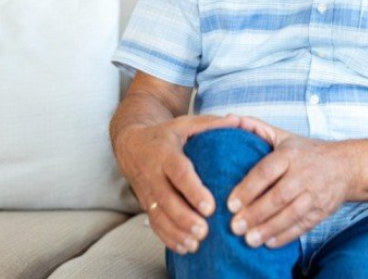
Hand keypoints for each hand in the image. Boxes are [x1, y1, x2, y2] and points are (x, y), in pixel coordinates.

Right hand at [115, 113, 243, 254]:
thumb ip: (209, 124)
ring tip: (196, 244)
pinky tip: (185, 247)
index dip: (192, 190)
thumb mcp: (184, 124)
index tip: (209, 206)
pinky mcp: (146, 204)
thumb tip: (237, 121)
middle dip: (185, 217)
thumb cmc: (165, 134)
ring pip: (159, 215)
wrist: (131, 144)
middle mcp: (153, 174)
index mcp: (165, 153)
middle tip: (205, 230)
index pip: (178, 172)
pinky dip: (168, 237)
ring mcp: (147, 192)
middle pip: (167, 199)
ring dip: (177, 231)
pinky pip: (154, 223)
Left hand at [225, 115, 355, 248]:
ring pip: (291, 214)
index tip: (230, 204)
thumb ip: (256, 128)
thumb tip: (229, 119)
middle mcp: (304, 174)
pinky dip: (286, 236)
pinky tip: (269, 243)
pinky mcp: (323, 210)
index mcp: (290, 154)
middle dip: (255, 213)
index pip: (266, 172)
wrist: (346, 165)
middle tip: (235, 226)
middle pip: (278, 196)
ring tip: (249, 240)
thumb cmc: (306, 151)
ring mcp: (315, 194)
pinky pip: (304, 225)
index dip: (248, 189)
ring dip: (269, 228)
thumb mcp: (283, 136)